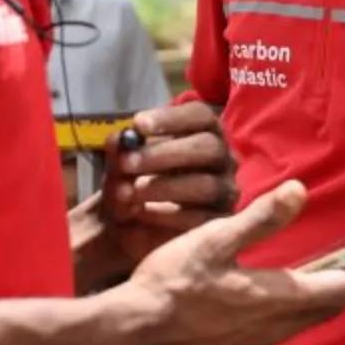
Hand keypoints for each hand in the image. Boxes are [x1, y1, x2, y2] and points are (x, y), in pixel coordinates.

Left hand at [75, 102, 238, 288]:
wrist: (133, 229)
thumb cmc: (134, 184)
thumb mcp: (120, 167)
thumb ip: (119, 152)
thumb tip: (119, 139)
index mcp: (203, 132)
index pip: (199, 115)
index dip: (171, 117)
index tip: (138, 124)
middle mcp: (222, 158)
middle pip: (208, 147)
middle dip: (165, 154)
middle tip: (128, 163)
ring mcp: (225, 191)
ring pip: (206, 184)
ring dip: (164, 187)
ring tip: (131, 192)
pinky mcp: (220, 222)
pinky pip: (201, 218)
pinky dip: (168, 215)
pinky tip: (142, 214)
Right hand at [100, 181, 344, 344]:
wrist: (133, 334)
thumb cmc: (170, 284)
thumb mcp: (213, 241)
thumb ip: (260, 219)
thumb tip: (300, 191)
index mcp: (281, 297)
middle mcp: (281, 325)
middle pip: (339, 300)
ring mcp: (262, 340)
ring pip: (316, 314)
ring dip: (340, 290)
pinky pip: (293, 323)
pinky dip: (310, 302)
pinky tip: (299, 289)